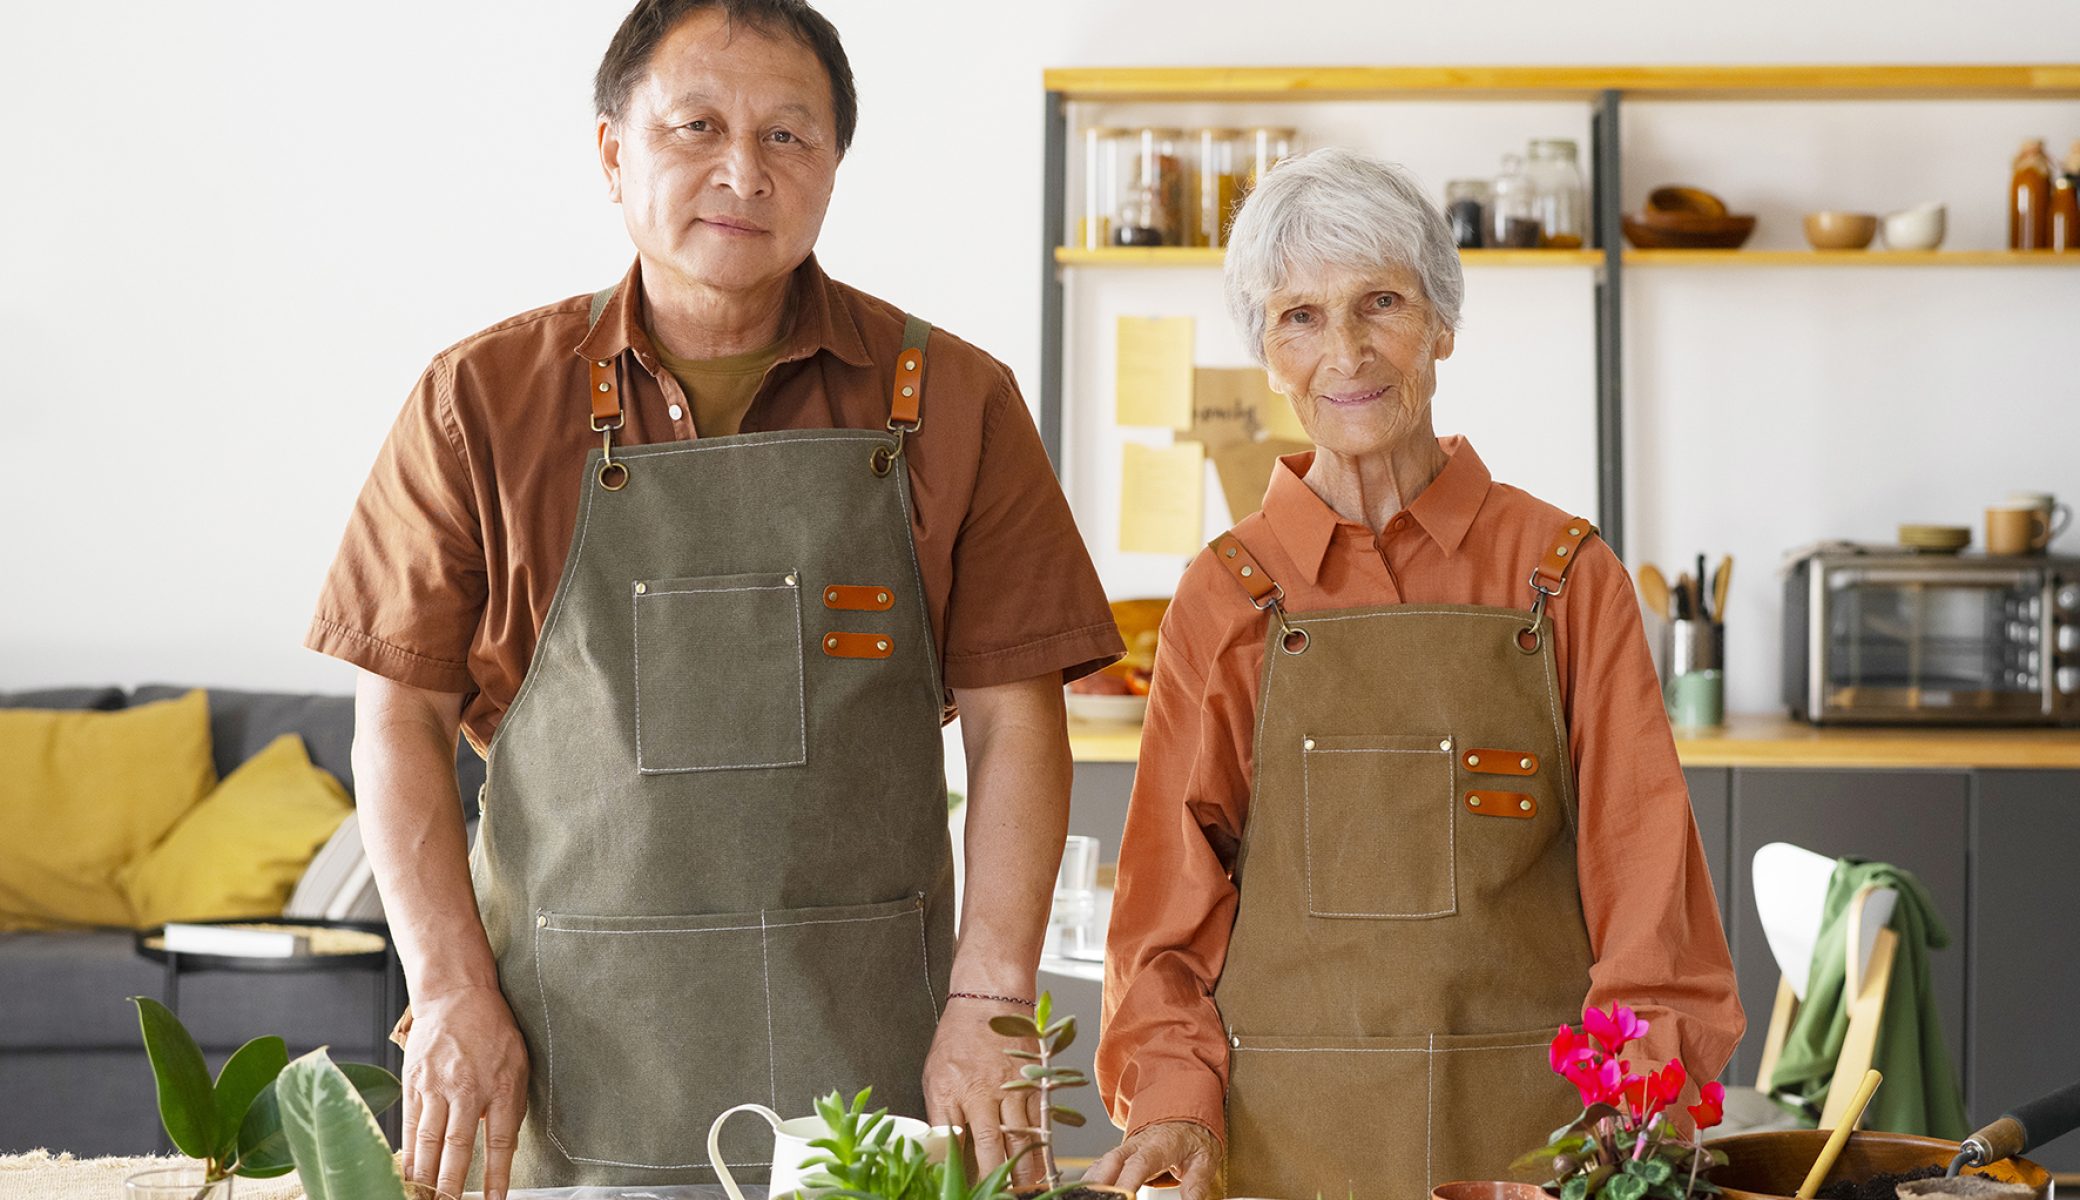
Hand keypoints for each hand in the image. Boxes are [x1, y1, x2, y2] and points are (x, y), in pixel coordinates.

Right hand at [398, 983, 529, 1199]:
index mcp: (502, 1086)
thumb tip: (501, 1147)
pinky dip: (408, 1153)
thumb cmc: (493, 1032)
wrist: (457, 996)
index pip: (499, 1142)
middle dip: (450, 1185)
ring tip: (423, 1199)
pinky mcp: (414, 1082)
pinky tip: (406, 1173)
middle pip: (457, 1147)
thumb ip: (510, 1106)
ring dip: (424, 1176)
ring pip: (429, 1141)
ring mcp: (437, 1085)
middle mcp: (468, 1088)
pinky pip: (411, 1125)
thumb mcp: (518, 1065)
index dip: (496, 1177)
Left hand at [923, 997, 1042, 1185]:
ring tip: (1027, 1191)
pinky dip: (1042, 1146)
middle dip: (997, 1180)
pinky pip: (1040, 1122)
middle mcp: (983, 1092)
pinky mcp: (1034, 1083)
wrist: (990, 999)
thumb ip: (941, 1116)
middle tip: (1000, 1198)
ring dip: (1025, 1171)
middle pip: (991, 1148)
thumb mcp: (935, 1076)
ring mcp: (1012, 1087)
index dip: (963, 1172)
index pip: (956, 1145)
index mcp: (952, 1092)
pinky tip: (1042, 1163)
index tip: (969, 1191)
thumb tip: (945, 1151)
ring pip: (1021, 1139)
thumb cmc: (959, 1037)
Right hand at [1084, 1120, 1222, 1199]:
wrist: (1186, 1114)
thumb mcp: (1205, 1159)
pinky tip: (1083, 1190)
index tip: (1122, 1197)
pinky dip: (1090, 1179)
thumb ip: (1196, 1185)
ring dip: (1091, 1181)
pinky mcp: (1119, 1156)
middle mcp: (1138, 1144)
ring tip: (1083, 1195)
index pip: (1140, 1164)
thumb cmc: (1194, 1137)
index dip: (1128, 1181)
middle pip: (1113, 1162)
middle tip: (1093, 1197)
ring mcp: (1125, 1149)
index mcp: (1161, 1145)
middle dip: (1100, 1182)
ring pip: (1102, 1163)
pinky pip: (1099, 1166)